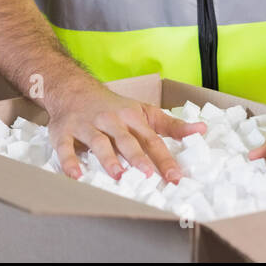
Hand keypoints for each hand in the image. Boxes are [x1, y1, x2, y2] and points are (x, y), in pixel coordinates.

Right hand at [45, 77, 203, 183]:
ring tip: (117, 175)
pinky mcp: (63, 131)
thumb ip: (171, 125)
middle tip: (148, 175)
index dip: (164, 159)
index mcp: (131, 117)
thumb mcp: (144, 111)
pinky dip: (69, 161)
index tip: (176, 177)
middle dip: (137, 157)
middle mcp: (110, 120)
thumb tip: (201, 129)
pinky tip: (76, 175)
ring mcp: (86, 125)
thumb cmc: (113, 106)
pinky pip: (65, 146)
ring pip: (98, 142)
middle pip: (126, 140)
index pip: (152, 140)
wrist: (74, 88)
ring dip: (108, 158)